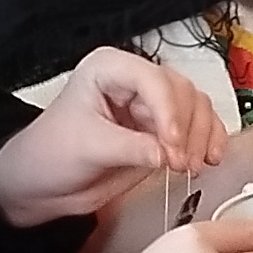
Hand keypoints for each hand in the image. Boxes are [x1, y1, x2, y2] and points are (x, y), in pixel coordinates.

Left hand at [0, 48, 216, 225]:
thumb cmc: (51, 154)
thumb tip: (169, 155)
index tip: (172, 145)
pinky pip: (199, 126)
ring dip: (202, 136)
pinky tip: (209, 159)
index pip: (153, 80)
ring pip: (196, 107)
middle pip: (182, 92)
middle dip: (188, 128)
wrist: (43, 183)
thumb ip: (131, 149)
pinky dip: (209, 141)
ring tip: (191, 166)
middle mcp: (136, 81)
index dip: (168, 111)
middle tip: (181, 163)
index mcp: (110, 69)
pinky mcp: (164, 129)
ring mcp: (152, 105)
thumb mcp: (88, 147)